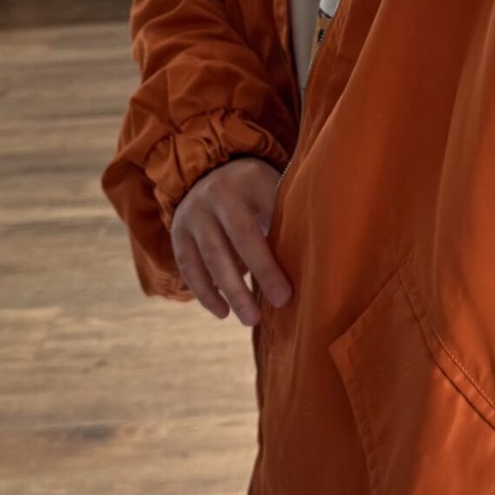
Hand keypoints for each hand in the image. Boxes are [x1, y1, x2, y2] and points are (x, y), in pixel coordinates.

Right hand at [170, 156, 291, 324]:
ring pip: (212, 256)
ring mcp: (193, 214)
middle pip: (240, 236)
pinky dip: (205, 293)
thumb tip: (316, 260)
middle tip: (280, 302)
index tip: (296, 282)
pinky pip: (189, 267)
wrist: (206, 175)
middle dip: (262, 272)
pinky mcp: (178, 234)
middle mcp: (218, 195)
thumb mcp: (272, 190)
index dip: (283, 249)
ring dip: (232, 291)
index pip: (269, 216)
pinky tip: (223, 313)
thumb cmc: (255, 193)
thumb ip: (287, 217)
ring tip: (250, 319)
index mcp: (250, 181)